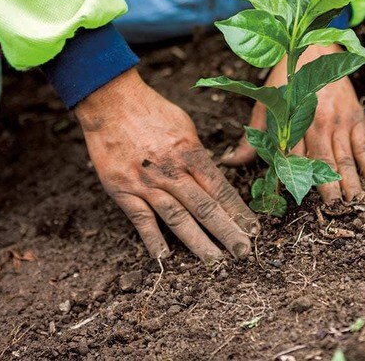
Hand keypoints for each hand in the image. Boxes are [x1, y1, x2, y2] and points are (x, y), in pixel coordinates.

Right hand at [75, 69, 259, 260]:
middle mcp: (171, 171)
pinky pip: (141, 219)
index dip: (238, 212)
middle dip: (227, 232)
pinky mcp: (122, 189)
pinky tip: (164, 257)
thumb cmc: (152, 111)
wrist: (110, 102)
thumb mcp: (185, 127)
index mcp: (190, 153)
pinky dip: (153, 239)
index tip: (253, 230)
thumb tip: (212, 175)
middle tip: (243, 252)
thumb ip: (198, 154)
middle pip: (204, 207)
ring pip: (177, 218)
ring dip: (197, 242)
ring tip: (214, 261)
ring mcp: (146, 182)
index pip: (220, 189)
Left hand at [223, 44, 364, 203]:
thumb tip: (229, 162)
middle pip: (323, 161)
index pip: (292, 158)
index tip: (298, 202)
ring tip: (354, 202)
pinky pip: (364, 146)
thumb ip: (251, 137)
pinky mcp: (355, 118)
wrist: (313, 47)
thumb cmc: (285, 81)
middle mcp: (316, 123)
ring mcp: (338, 121)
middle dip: (329, 186)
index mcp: (292, 122)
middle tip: (334, 209)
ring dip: (351, 181)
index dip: (295, 181)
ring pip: (345, 157)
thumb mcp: (265, 106)